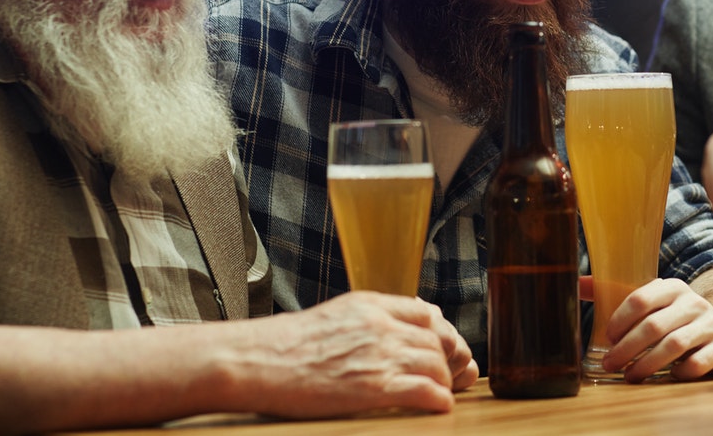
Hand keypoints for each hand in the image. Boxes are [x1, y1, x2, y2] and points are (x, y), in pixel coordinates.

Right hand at [242, 290, 478, 417]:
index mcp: (370, 305)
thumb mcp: (336, 314)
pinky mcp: (373, 388)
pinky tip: (438, 407)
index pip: (427, 314)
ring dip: (446, 381)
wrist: (256, 360)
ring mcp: (378, 355)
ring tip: (443, 392)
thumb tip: (407, 320)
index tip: (447, 349)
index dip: (444, 334)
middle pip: (437, 340)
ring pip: (436, 364)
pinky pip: (425, 391)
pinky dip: (439, 399)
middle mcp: (380, 326)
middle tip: (456, 375)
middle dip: (451, 359)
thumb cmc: (287, 344)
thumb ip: (373, 315)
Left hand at [585, 277, 712, 382]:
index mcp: (673, 288)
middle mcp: (693, 303)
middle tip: (610, 364)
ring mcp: (710, 325)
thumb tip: (577, 283)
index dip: (620, 320)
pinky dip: (680, 372)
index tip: (608, 337)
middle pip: (654, 325)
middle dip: (627, 348)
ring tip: (630, 376)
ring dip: (647, 363)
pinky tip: (668, 377)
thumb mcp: (653, 302)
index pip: (641, 298)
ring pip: (674, 345)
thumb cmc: (676, 318)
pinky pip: (699, 362)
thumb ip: (616, 293)